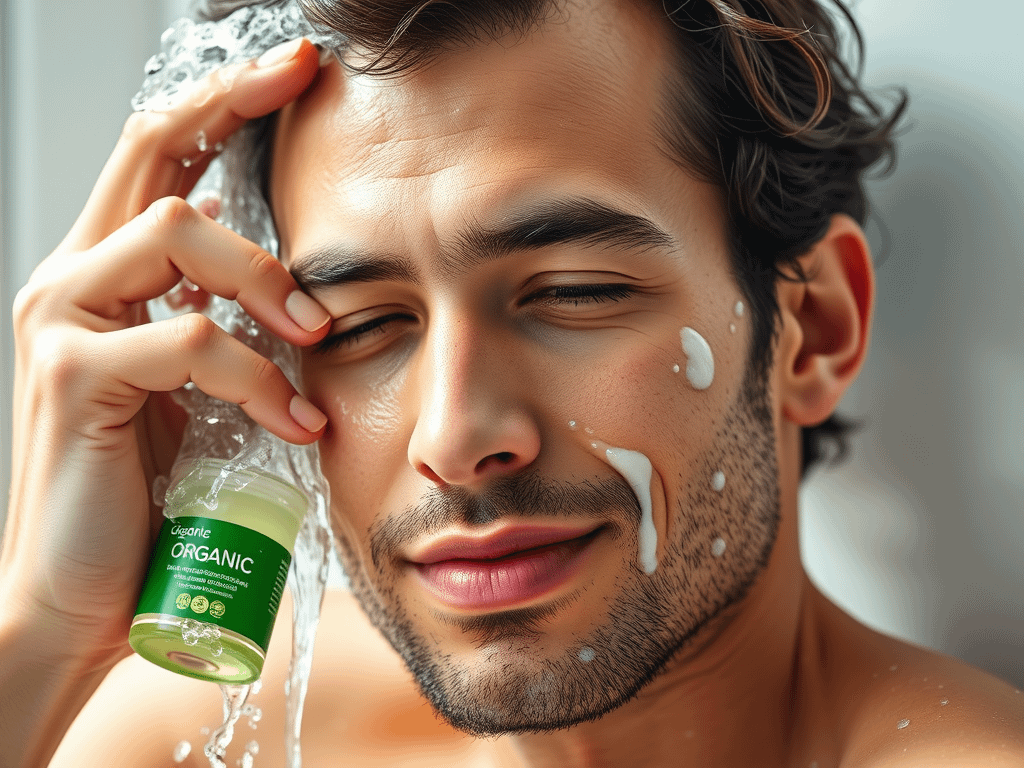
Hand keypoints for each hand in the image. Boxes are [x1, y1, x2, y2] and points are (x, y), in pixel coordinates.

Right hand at [2, 38, 327, 670]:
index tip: (296, 69)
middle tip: (307, 88)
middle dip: (234, 107)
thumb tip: (259, 271)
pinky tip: (294, 417)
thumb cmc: (150, 497)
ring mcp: (62, 320)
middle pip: (152, 153)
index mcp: (106, 278)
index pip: (157, 156)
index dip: (221, 102)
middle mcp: (72, 279)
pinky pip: (189, 338)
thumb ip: (207, 323)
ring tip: (315, 340)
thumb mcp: (187, 392)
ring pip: (178, 231)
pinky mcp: (73, 374)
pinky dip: (257, 374)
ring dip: (268, 280)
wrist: (83, 595)